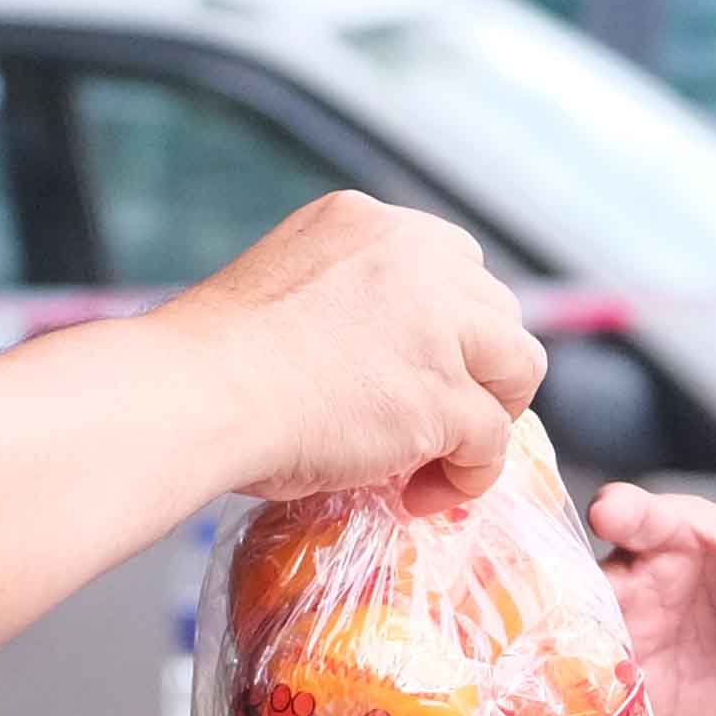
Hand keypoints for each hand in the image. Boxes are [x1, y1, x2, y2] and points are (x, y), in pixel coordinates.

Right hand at [164, 194, 540, 513]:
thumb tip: (384, 370)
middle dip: (473, 368)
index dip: (448, 326)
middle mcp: (416, 257)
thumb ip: (348, 308)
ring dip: (487, 414)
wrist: (198, 394)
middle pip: (495, 309)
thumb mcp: (287, 294)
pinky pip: (492, 440)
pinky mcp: (445, 395)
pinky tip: (420, 493)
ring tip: (439, 455)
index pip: (453, 263)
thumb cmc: (212, 364)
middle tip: (431, 419)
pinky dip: (468, 475)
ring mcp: (439, 324)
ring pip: (518, 364)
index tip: (420, 370)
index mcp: (367, 223)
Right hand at [587, 486, 715, 715]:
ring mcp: (622, 638)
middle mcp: (632, 581)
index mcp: (673, 533)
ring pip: (587, 640)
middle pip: (594, 579)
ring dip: (592, 652)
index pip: (640, 513)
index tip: (611, 511)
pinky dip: (602, 708)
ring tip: (610, 664)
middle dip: (590, 588)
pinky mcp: (627, 693)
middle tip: (595, 601)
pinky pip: (603, 700)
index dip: (624, 511)